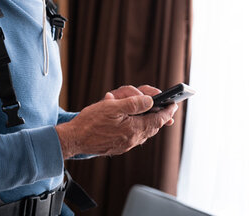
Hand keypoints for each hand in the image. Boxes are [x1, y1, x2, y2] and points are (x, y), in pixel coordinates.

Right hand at [56, 85, 178, 158]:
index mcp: (134, 129)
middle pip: (153, 127)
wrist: (74, 140)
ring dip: (149, 122)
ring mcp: (125, 144)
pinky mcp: (118, 146)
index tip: (173, 104)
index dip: (167, 111)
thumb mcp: (112, 107)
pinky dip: (138, 127)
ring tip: (152, 113)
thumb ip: (134, 104)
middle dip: (160, 116)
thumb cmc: (90, 122)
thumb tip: (151, 101)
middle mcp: (132, 139)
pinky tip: (135, 122)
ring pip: (144, 132)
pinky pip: (134, 136)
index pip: (157, 119)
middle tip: (166, 108)